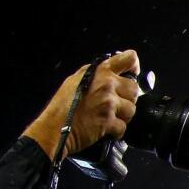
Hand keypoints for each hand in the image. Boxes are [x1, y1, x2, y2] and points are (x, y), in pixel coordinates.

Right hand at [22, 51, 141, 158]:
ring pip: (132, 109)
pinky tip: (105, 128)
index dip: (134, 66)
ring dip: (122, 115)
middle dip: (127, 98)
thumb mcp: (76, 79)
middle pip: (134, 89)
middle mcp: (106, 85)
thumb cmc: (63, 105)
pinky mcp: (109, 121)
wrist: (54, 127)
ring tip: (107, 116)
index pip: (129, 59)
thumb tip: (112, 72)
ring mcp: (108, 103)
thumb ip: (97, 74)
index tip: (133, 72)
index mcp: (100, 71)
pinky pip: (123, 126)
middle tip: (114, 103)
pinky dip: (116, 130)